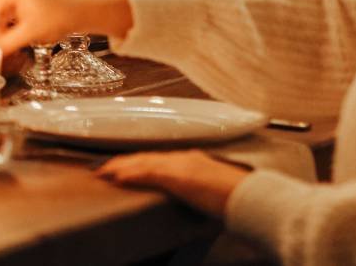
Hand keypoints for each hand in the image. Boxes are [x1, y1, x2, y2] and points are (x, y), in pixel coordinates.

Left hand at [95, 149, 249, 216]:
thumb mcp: (211, 191)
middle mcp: (184, 158)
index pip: (157, 159)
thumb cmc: (238, 198)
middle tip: (104, 168)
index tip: (122, 167)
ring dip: (121, 167)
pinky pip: (149, 172)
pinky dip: (132, 174)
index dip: (137, 162)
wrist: (252, 197)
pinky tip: (118, 177)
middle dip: (124, 162)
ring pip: (143, 162)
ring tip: (104, 172)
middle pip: (146, 157)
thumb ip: (197, 190)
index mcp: (192, 160)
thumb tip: (192, 198)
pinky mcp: (179, 176)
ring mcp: (181, 165)